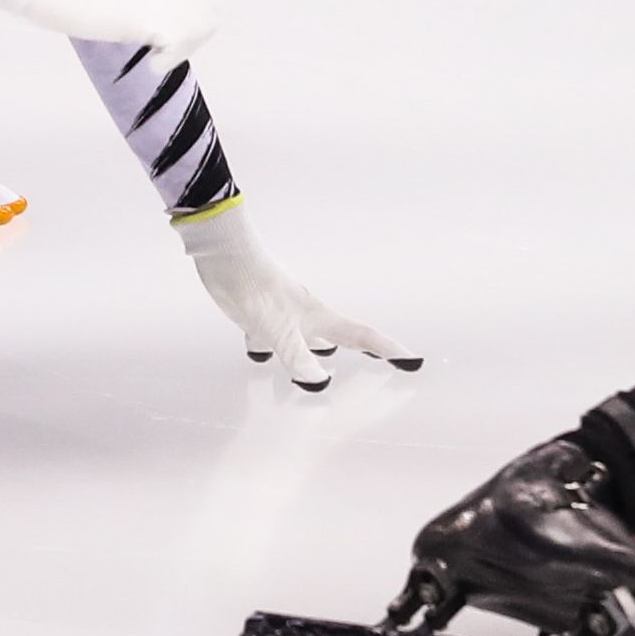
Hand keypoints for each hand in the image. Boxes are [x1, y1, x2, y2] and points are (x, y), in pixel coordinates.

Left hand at [177, 202, 417, 394]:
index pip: (360, 336)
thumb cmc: (252, 285)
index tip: (411, 361)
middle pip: (339, 337)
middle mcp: (305, 316)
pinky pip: (273, 338)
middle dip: (359, 350)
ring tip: (325, 366)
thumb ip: (297, 355)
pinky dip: (274, 350)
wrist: (223, 253)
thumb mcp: (275, 328)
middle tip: (380, 360)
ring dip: (316, 353)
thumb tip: (320, 382)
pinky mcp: (260, 314)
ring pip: (307, 339)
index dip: (386, 349)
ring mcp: (283, 314)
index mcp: (317, 317)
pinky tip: (263, 356)